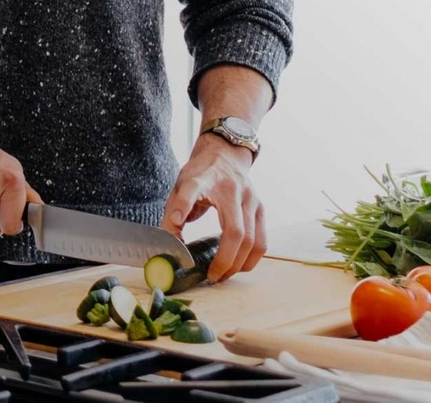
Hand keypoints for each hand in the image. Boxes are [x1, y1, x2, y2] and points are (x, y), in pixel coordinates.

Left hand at [162, 133, 265, 281]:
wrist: (224, 154)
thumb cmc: (201, 174)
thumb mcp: (180, 186)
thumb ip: (172, 212)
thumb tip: (169, 245)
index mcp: (203, 180)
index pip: (191, 190)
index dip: (182, 205)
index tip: (175, 220)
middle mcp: (231, 190)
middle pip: (235, 232)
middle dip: (225, 260)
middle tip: (212, 276)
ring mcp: (250, 199)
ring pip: (253, 241)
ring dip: (239, 264)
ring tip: (224, 274)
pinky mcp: (261, 208)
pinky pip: (262, 241)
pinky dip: (251, 258)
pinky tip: (238, 265)